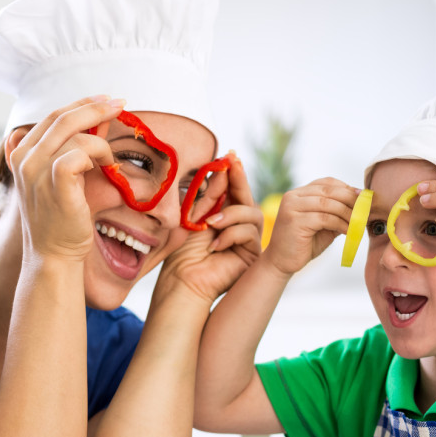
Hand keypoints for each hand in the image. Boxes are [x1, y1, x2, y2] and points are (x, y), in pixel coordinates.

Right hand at [6, 96, 124, 261]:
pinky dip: (98, 155)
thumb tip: (97, 122)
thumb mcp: (59, 178)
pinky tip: (107, 168)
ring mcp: (35, 170)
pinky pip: (79, 153)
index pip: (53, 116)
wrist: (53, 253)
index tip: (105, 100)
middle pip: (62, 117)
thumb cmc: (61, 218)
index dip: (81, 104)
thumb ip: (68, 149)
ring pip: (74, 134)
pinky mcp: (55, 182)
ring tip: (111, 161)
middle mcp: (23, 158)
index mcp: (21, 153)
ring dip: (101, 143)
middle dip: (95, 107)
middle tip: (120, 104)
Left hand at [157, 153, 263, 304]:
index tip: (230, 156)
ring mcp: (248, 241)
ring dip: (230, 214)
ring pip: (252, 214)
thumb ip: (210, 194)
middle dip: (239, 180)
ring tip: (210, 223)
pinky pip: (250, 234)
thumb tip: (223, 168)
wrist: (183, 280)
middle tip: (233, 164)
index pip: (233, 190)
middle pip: (247, 198)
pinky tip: (215, 246)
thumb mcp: (195, 215)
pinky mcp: (252, 255)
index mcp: (224, 215)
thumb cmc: (183, 252)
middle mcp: (239, 227)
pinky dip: (231, 235)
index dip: (234, 173)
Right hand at [262, 178, 357, 275]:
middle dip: (351, 200)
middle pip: (330, 191)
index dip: (348, 189)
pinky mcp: (295, 220)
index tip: (363, 199)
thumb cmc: (303, 244)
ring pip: (329, 204)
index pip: (328, 182)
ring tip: (359, 224)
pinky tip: (348, 231)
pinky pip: (325, 218)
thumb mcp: (324, 225)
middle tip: (366, 211)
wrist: (281, 263)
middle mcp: (294, 196)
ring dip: (348, 214)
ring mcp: (292, 207)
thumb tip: (361, 204)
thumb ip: (337, 213)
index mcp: (299, 193)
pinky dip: (341, 224)